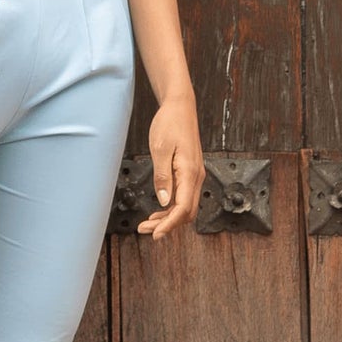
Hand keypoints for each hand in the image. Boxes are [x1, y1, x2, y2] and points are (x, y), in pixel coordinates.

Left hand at [137, 93, 202, 238]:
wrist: (180, 107)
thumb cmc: (169, 124)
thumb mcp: (160, 149)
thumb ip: (162, 176)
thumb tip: (164, 202)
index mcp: (190, 172)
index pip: (183, 208)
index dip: (169, 224)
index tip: (155, 234)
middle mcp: (196, 177)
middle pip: (186, 212)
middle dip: (167, 225)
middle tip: (145, 230)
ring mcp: (194, 175)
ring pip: (185, 206)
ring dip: (168, 218)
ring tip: (147, 223)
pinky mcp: (190, 172)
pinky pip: (184, 196)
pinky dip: (172, 207)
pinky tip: (158, 210)